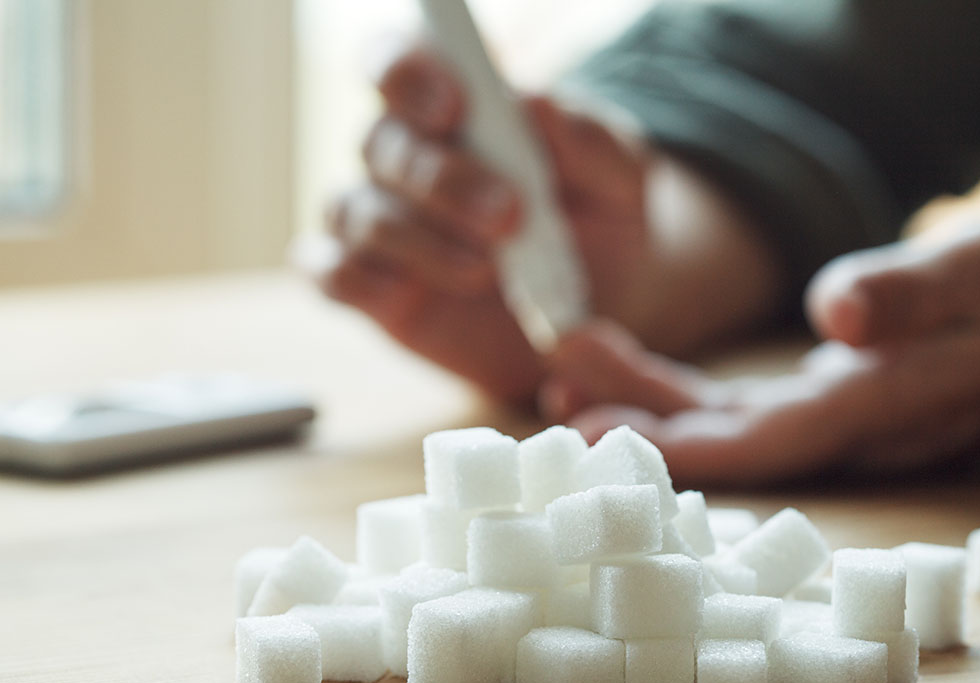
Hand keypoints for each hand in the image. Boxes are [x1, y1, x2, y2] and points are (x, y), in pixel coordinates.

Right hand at [301, 44, 783, 401]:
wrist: (614, 298)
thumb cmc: (606, 215)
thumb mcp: (620, 177)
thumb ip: (585, 140)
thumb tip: (532, 101)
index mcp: (455, 104)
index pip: (398, 60)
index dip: (405, 71)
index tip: (451, 105)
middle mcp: (405, 156)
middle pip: (381, 144)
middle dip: (441, 179)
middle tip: (508, 214)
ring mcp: (384, 224)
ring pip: (354, 211)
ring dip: (416, 239)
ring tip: (485, 269)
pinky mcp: (376, 289)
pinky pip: (331, 274)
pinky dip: (355, 280)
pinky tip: (405, 294)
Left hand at [542, 206, 979, 484]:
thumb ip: (913, 294)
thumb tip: (832, 313)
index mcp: (882, 407)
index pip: (758, 442)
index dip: (671, 449)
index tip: (590, 447)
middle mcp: (856, 425)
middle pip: (726, 440)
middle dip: (635, 426)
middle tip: (550, 399)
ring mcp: (854, 413)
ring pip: (733, 422)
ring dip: (651, 404)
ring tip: (572, 371)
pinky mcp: (855, 392)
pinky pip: (757, 404)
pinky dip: (695, 394)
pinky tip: (646, 374)